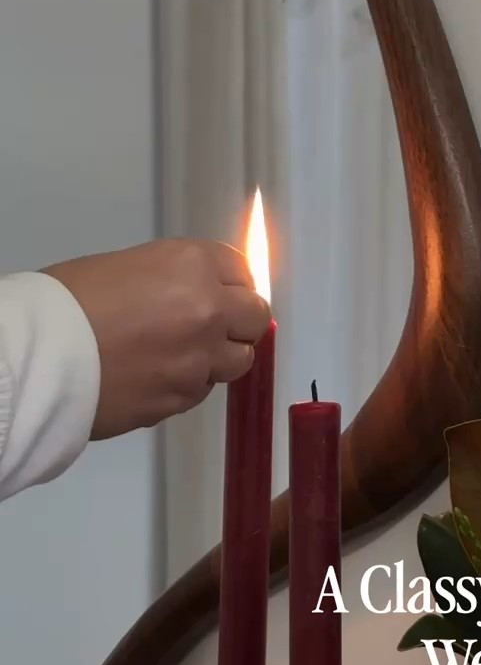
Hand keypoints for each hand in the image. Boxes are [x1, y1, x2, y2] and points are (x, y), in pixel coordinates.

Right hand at [45, 238, 270, 438]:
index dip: (232, 284)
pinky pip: (203, 390)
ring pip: (238, 361)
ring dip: (219, 358)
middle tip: (212, 326)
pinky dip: (189, 384)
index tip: (223, 292)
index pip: (243, 271)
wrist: (42, 357)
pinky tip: (155, 376)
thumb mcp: (128, 267)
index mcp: (192, 265)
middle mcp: (208, 310)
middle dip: (239, 322)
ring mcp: (201, 360)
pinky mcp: (185, 399)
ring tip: (179, 355)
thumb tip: (198, 296)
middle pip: (255, 317)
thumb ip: (176, 280)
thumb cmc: (68, 303)